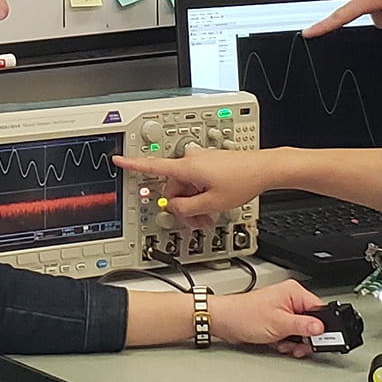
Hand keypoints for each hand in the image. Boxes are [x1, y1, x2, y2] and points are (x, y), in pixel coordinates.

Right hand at [113, 147, 268, 227]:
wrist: (264, 169)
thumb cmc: (242, 180)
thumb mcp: (210, 203)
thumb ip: (185, 208)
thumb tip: (172, 206)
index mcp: (187, 167)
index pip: (153, 166)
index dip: (132, 164)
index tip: (117, 158)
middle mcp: (191, 160)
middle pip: (173, 187)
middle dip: (182, 207)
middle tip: (196, 222)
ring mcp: (201, 160)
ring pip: (186, 187)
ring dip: (193, 204)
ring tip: (207, 218)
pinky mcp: (209, 163)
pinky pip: (196, 182)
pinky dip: (201, 196)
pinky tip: (211, 207)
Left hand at [210, 280, 324, 357]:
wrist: (225, 321)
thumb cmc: (245, 315)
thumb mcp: (279, 324)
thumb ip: (303, 326)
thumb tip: (321, 328)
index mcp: (294, 292)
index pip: (319, 308)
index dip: (322, 326)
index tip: (322, 340)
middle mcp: (290, 298)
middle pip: (311, 320)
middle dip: (305, 337)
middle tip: (299, 346)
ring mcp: (283, 309)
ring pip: (301, 329)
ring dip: (295, 341)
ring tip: (284, 344)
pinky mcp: (277, 320)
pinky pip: (291, 332)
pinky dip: (287, 341)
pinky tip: (278, 343)